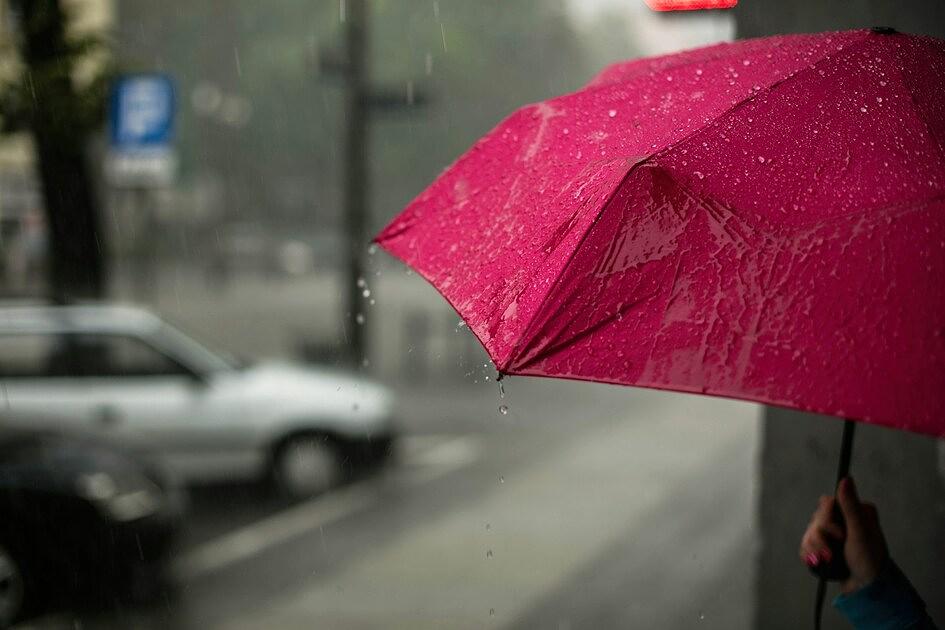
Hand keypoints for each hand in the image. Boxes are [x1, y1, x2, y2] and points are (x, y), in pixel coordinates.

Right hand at [799, 477, 888, 593]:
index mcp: (856, 511)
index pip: (825, 504)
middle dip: (820, 539)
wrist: (865, 589)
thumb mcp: (860, 533)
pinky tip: (819, 562)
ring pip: (809, 532)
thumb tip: (846, 479)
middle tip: (833, 552)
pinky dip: (810, 554)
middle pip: (815, 519)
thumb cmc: (869, 561)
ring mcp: (834, 533)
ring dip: (815, 549)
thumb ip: (850, 506)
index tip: (840, 535)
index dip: (826, 520)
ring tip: (827, 560)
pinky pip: (806, 544)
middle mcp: (844, 519)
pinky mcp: (826, 546)